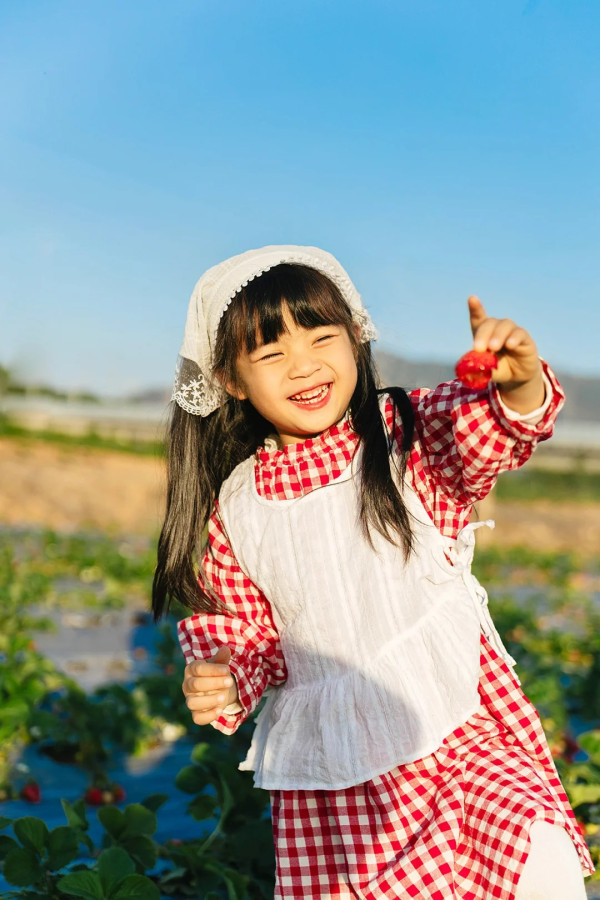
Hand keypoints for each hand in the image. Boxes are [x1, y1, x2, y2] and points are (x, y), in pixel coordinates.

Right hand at [182, 645, 238, 725]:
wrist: (219, 689)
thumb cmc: (216, 674)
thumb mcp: (219, 664)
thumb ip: (221, 658)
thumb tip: (225, 649)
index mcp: (191, 669)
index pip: (198, 668)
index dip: (213, 669)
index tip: (227, 669)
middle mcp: (187, 685)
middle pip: (195, 684)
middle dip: (213, 683)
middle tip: (230, 681)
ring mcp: (190, 700)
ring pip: (192, 703)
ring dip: (208, 701)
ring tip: (223, 698)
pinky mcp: (196, 713)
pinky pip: (197, 718)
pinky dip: (208, 716)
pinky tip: (220, 711)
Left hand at [467, 296, 544, 412]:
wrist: (518, 377)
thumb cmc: (498, 369)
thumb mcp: (486, 371)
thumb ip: (479, 368)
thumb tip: (470, 369)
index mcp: (484, 334)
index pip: (479, 319)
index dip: (476, 308)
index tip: (472, 299)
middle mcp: (498, 329)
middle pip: (490, 323)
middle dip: (483, 334)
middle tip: (478, 348)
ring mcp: (512, 332)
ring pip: (505, 325)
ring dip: (498, 336)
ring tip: (493, 348)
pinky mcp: (525, 338)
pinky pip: (520, 333)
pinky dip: (514, 338)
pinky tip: (510, 345)